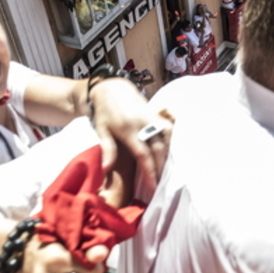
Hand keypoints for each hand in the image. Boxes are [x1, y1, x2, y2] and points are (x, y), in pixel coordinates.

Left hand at [89, 77, 173, 191]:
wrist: (111, 87)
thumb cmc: (104, 112)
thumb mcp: (101, 130)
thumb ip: (107, 149)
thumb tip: (106, 169)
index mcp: (128, 129)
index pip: (143, 154)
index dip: (150, 170)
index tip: (153, 185)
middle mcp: (143, 122)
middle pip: (158, 147)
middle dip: (162, 166)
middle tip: (164, 182)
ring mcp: (151, 116)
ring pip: (167, 136)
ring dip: (169, 152)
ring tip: (168, 168)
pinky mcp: (156, 112)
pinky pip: (168, 127)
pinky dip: (171, 139)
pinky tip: (171, 151)